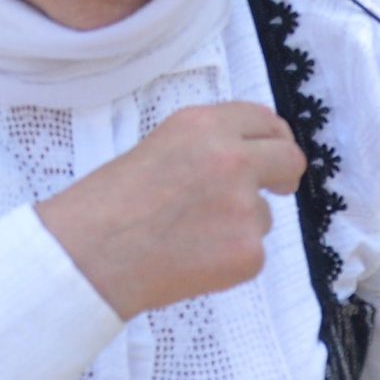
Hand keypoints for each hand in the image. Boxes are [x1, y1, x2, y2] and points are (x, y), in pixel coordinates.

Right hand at [36, 102, 305, 320]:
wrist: (90, 255)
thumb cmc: (107, 205)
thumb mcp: (158, 147)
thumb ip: (205, 146)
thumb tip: (246, 158)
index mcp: (205, 125)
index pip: (264, 119)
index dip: (272, 137)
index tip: (272, 151)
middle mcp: (233, 158)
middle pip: (289, 158)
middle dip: (284, 175)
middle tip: (273, 189)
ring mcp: (245, 207)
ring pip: (264, 215)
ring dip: (240, 225)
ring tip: (188, 236)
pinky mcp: (249, 252)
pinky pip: (252, 253)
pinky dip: (228, 260)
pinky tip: (189, 259)